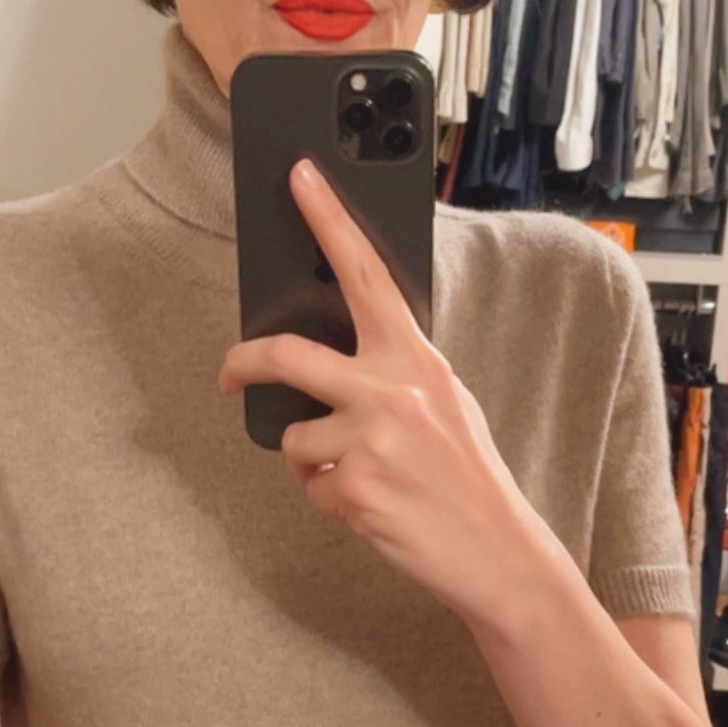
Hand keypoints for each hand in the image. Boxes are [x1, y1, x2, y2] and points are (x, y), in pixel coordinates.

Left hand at [216, 160, 540, 618]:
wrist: (498, 551)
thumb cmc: (469, 476)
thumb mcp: (447, 403)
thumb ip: (398, 372)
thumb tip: (340, 357)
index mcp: (417, 358)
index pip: (365, 273)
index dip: (328, 219)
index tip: (299, 175)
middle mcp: (391, 390)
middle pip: (287, 355)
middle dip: (244, 363)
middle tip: (229, 374)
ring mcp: (368, 441)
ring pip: (293, 438)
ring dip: (313, 462)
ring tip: (364, 477)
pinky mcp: (351, 490)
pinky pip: (309, 487)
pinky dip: (329, 500)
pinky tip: (372, 507)